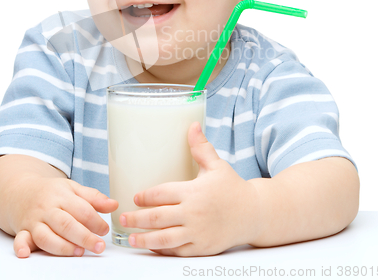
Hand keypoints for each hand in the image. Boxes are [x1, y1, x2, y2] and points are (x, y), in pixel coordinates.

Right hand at [11, 176, 117, 257]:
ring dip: (62, 246)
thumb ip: (93, 198)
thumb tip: (114, 205)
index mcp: (62, 195)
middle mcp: (48, 208)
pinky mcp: (22, 230)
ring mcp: (34, 220)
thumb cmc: (51, 192)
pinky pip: (20, 239)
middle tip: (99, 246)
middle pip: (66, 224)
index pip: (81, 209)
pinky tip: (26, 253)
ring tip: (78, 252)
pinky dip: (21, 247)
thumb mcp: (73, 188)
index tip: (105, 230)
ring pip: (46, 236)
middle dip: (84, 237)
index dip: (95, 221)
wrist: (20, 191)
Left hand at [119, 122, 260, 255]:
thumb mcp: (217, 165)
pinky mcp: (202, 248)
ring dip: (145, 239)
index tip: (135, 198)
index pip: (162, 194)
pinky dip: (163, 250)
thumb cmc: (233, 188)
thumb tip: (192, 125)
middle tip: (123, 217)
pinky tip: (152, 247)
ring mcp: (198, 233)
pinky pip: (178, 251)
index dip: (146, 197)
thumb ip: (201, 147)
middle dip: (137, 219)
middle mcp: (194, 213)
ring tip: (130, 238)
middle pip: (158, 217)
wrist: (254, 214)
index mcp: (194, 192)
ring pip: (165, 238)